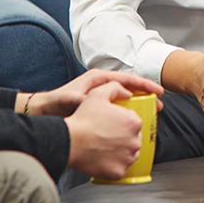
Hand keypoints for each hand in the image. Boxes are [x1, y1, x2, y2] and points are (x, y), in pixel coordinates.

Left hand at [24, 70, 164, 116]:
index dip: (145, 85)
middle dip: (147, 96)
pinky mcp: (99, 107)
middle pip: (130, 88)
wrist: (43, 111)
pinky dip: (128, 113)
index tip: (159, 92)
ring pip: (126, 98)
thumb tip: (104, 102)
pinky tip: (132, 123)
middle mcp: (102, 86)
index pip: (128, 79)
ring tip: (151, 115)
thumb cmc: (56, 103)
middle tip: (160, 106)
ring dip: (139, 105)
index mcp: (99, 79)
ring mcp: (101, 96)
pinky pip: (118, 108)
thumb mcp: (72, 99)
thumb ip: (87, 99)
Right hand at [63, 81, 143, 179]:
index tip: (112, 124)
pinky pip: (120, 168)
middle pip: (133, 138)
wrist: (69, 141)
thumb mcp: (98, 93)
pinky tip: (103, 158)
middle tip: (107, 136)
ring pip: (129, 154)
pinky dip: (113, 165)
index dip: (123, 122)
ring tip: (104, 146)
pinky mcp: (119, 172)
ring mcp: (128, 158)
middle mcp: (135, 141)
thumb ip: (115, 88)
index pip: (134, 122)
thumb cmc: (83, 120)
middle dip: (123, 137)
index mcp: (134, 122)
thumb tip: (127, 92)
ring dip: (120, 151)